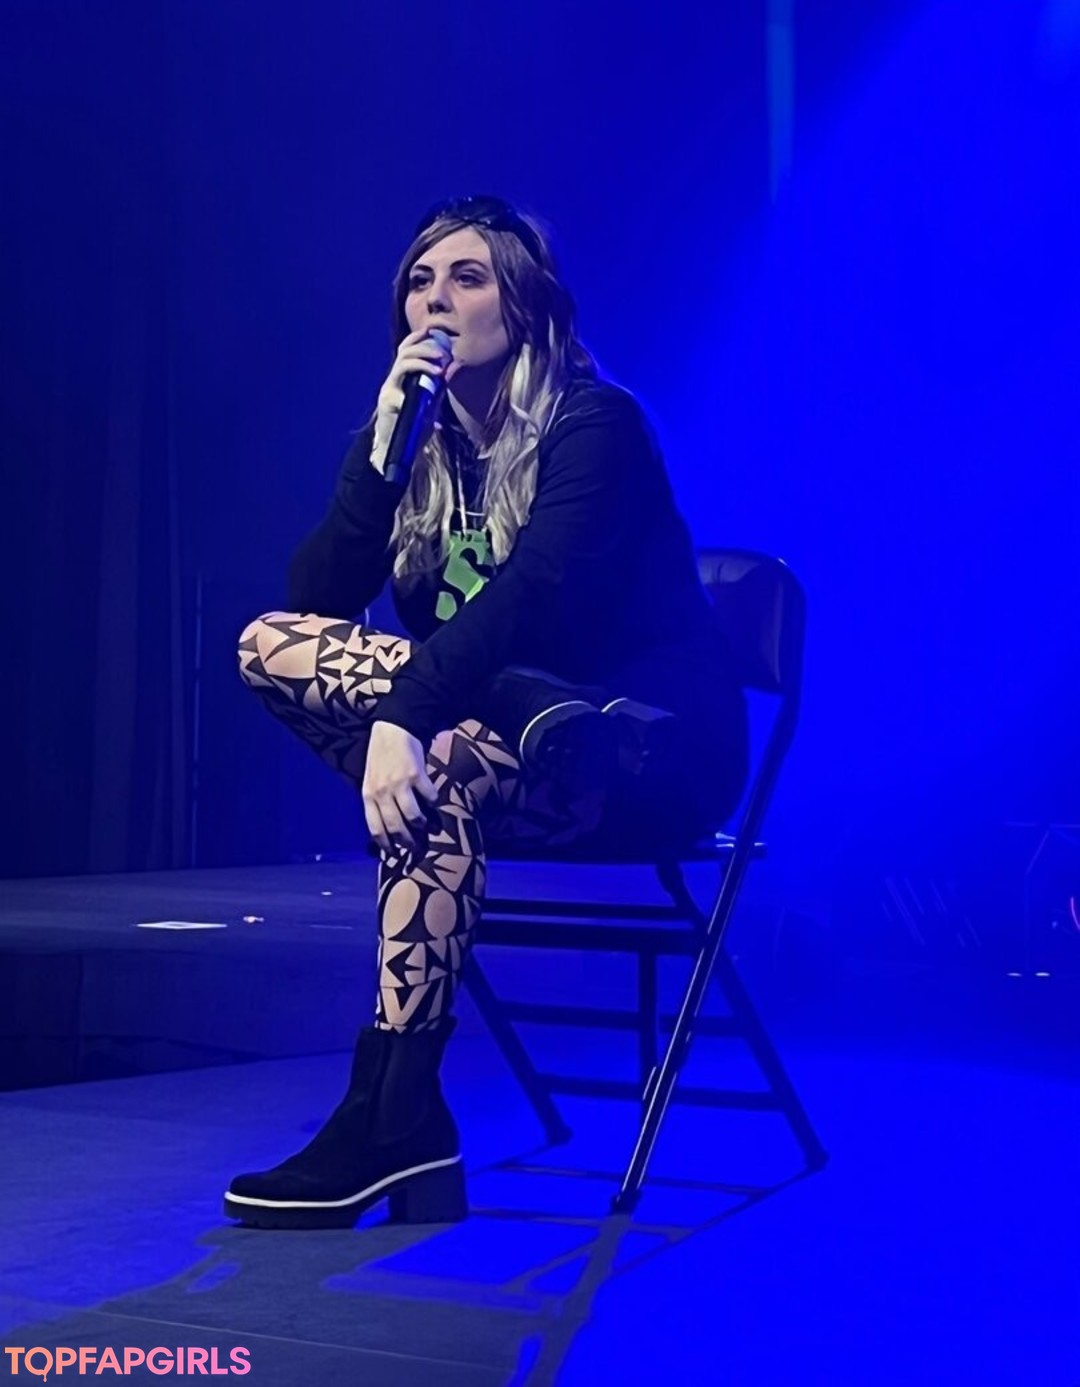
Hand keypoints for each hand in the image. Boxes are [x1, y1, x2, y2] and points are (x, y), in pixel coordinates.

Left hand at [361, 720, 438, 856]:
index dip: (386, 845)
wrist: (393, 728)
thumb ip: (377, 801)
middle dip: (408, 842)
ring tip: (428, 829)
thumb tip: (389, 827)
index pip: (375, 829)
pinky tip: (434, 803)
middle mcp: (382, 792)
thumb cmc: (381, 757)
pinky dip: (433, 803)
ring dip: (423, 826)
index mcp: (368, 795)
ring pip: (413, 817)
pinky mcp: (416, 774)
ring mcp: (399, 784)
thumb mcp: (371, 780)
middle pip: (396, 827)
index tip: (395, 854)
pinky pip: (428, 797)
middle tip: (416, 848)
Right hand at [370, 329, 462, 474]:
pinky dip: (414, 393)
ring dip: (421, 363)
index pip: (407, 349)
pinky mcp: (387, 404)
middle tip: (442, 354)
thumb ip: (438, 389)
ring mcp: (389, 390)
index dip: (418, 337)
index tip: (434, 330)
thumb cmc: (413, 428)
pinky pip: (400, 394)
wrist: (396, 450)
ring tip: (438, 370)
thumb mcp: (430, 404)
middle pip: (405, 352)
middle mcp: (394, 380)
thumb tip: (451, 371)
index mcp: (403, 377)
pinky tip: (426, 398)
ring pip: (401, 365)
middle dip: (425, 348)